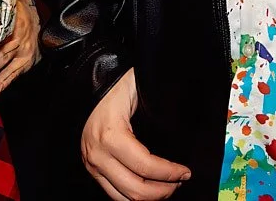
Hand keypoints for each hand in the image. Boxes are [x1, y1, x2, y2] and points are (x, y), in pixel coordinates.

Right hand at [83, 69, 190, 200]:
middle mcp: (99, 155)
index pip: (145, 166)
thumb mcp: (139, 92)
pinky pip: (114, 194)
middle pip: (135, 189)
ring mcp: (93, 165)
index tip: (186, 172)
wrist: (89, 86)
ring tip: (167, 187)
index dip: (169, 173)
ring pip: (123, 198)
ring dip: (149, 197)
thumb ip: (159, 110)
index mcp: (111, 136)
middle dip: (162, 190)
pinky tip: (149, 188)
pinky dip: (133, 195)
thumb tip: (184, 123)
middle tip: (180, 181)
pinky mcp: (92, 169)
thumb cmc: (117, 86)